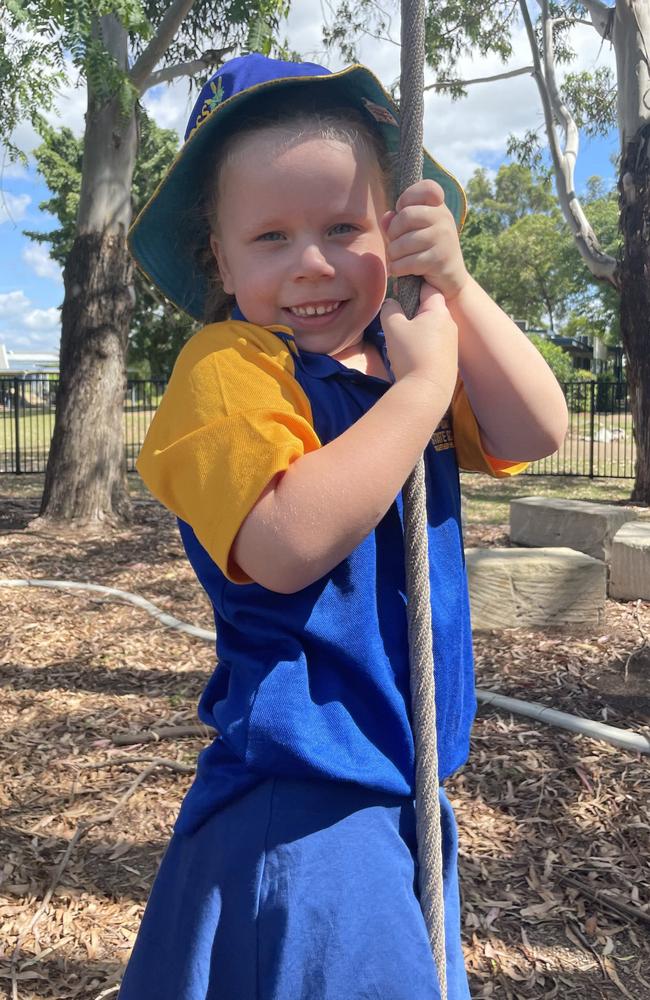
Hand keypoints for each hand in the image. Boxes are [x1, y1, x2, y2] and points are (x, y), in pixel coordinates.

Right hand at [380, 282, 457, 394]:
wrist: (427, 391)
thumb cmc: (410, 354)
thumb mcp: (393, 327)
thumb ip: (390, 309)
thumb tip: (392, 304)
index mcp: (439, 311)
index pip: (428, 288)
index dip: (412, 288)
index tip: (399, 294)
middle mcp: (450, 324)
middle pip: (430, 309)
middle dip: (414, 312)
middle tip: (397, 322)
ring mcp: (452, 343)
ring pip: (432, 328)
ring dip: (418, 331)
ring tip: (403, 343)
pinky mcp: (450, 359)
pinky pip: (435, 345)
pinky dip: (424, 346)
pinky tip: (412, 358)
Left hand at [383, 180, 468, 300]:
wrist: (450, 279)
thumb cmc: (426, 251)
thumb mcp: (412, 232)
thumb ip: (396, 221)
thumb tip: (387, 217)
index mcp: (439, 207)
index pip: (426, 188)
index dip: (406, 199)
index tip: (403, 212)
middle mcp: (444, 218)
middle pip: (405, 216)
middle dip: (393, 233)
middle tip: (395, 244)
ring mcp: (444, 238)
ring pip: (402, 243)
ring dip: (393, 255)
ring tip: (398, 259)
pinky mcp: (439, 260)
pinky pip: (407, 262)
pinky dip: (397, 269)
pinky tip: (401, 270)